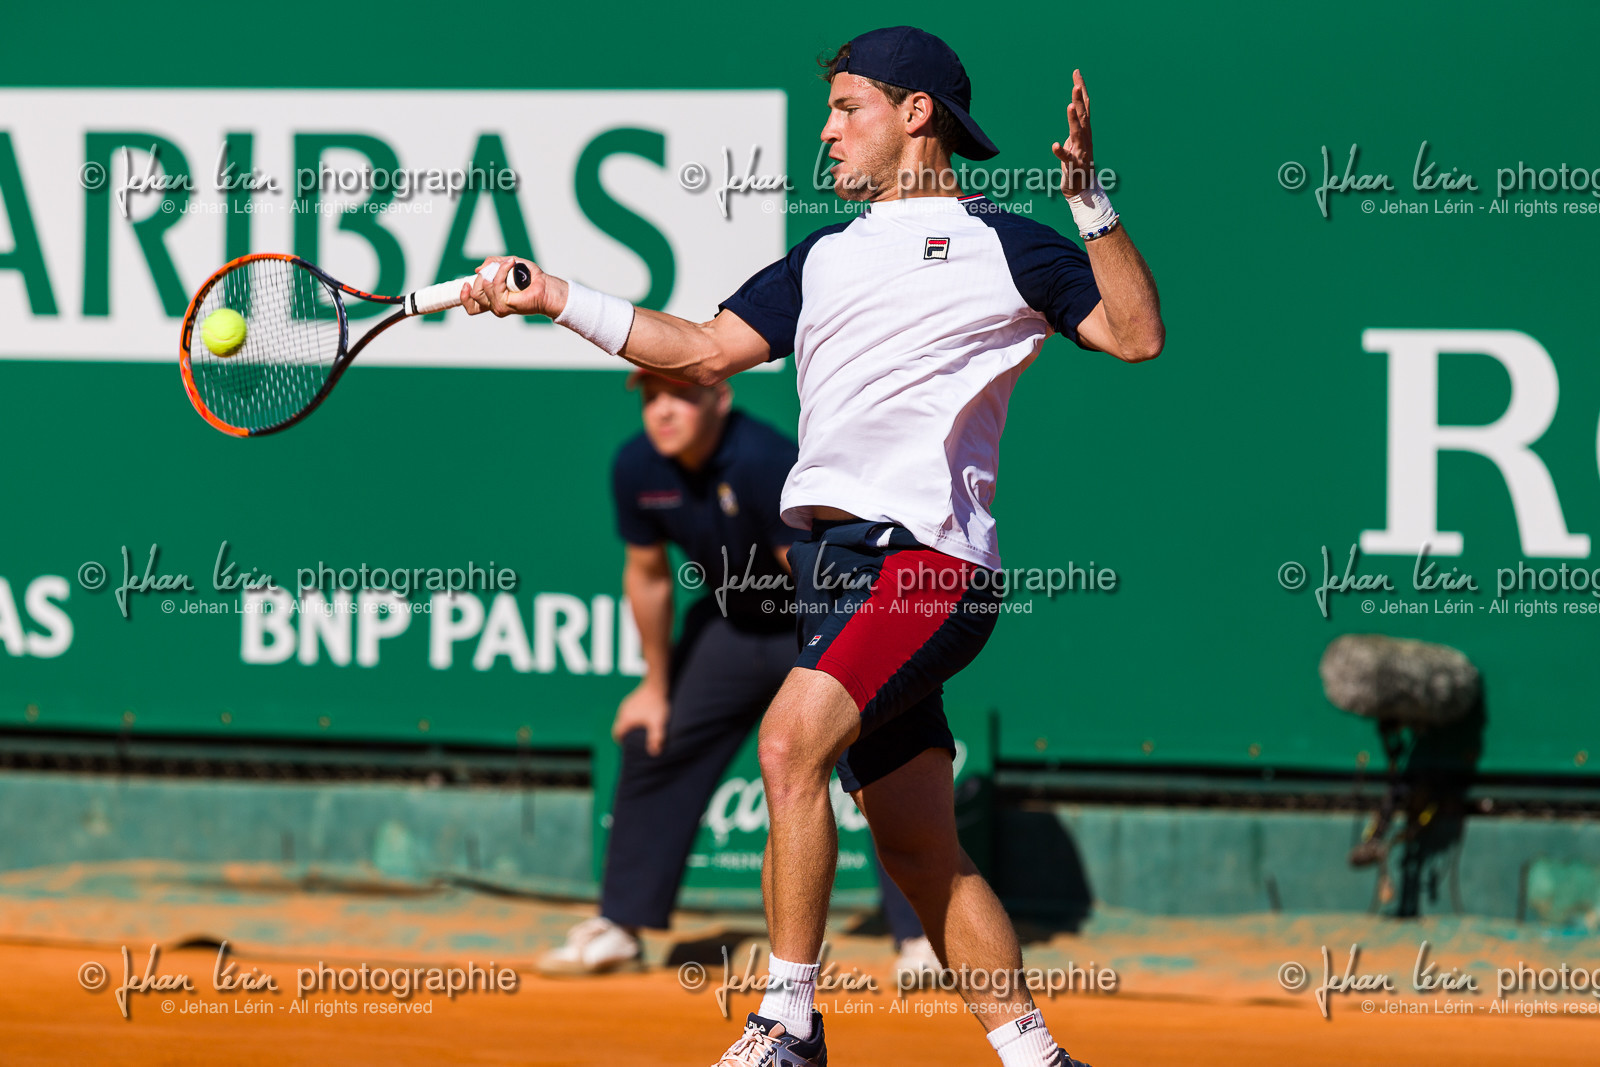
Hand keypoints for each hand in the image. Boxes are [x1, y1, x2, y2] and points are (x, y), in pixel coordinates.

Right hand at [460, 256, 566, 319]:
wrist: (546, 287)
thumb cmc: (530, 278)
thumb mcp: (508, 265)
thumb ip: (492, 264)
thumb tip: (477, 270)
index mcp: (492, 299)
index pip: (471, 306)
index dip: (464, 297)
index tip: (465, 284)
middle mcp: (494, 306)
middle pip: (474, 293)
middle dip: (483, 276)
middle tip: (498, 268)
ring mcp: (498, 307)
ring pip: (483, 288)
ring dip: (494, 271)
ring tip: (509, 264)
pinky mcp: (505, 305)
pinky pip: (495, 284)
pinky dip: (501, 271)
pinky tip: (511, 264)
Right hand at [611, 683, 669, 755]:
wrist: (657, 684)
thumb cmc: (657, 704)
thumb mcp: (658, 723)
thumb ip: (656, 738)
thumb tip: (654, 753)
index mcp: (626, 719)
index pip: (617, 734)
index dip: (620, 741)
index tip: (627, 745)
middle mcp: (623, 711)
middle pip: (619, 726)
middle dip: (625, 733)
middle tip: (634, 739)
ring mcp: (627, 703)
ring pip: (624, 717)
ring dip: (629, 724)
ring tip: (640, 729)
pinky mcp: (632, 698)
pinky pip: (629, 710)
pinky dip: (633, 716)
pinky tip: (643, 716)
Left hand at [1051, 69, 1095, 198]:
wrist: (1082, 189)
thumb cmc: (1077, 164)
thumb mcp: (1076, 141)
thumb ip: (1076, 126)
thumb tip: (1074, 109)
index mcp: (1084, 132)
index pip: (1084, 106)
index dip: (1080, 90)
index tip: (1076, 73)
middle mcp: (1085, 139)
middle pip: (1083, 116)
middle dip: (1079, 100)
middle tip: (1076, 84)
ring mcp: (1080, 152)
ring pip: (1077, 133)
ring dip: (1073, 119)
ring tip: (1069, 106)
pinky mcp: (1073, 165)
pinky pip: (1067, 158)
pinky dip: (1061, 152)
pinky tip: (1054, 145)